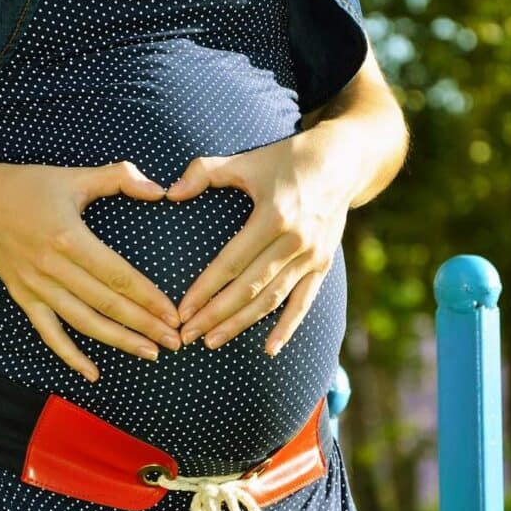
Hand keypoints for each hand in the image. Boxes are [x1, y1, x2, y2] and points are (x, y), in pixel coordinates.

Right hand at [0, 160, 182, 381]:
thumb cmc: (30, 186)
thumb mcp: (76, 176)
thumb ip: (121, 177)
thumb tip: (159, 189)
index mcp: (70, 238)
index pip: (118, 277)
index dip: (149, 298)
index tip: (173, 314)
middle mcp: (53, 268)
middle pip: (107, 304)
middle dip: (144, 326)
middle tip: (175, 341)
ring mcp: (36, 287)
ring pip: (84, 323)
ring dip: (119, 341)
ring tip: (150, 353)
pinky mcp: (23, 298)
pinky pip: (50, 334)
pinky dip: (71, 356)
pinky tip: (94, 373)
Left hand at [164, 122, 356, 356]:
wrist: (341, 162)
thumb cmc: (286, 160)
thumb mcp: (246, 160)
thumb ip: (204, 173)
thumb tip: (169, 193)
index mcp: (274, 216)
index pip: (232, 262)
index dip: (205, 289)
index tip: (182, 311)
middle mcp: (295, 241)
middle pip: (249, 288)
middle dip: (216, 314)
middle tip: (188, 335)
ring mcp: (312, 256)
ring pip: (273, 300)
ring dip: (242, 324)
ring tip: (213, 341)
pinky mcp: (323, 264)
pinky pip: (304, 302)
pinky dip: (287, 328)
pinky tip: (269, 349)